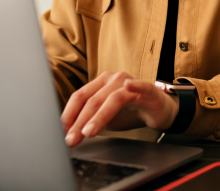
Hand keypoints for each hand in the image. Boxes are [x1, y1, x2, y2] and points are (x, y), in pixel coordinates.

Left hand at [60, 71, 179, 146]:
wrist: (159, 110)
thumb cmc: (131, 112)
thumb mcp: (106, 118)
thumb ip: (90, 121)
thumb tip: (70, 134)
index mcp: (100, 83)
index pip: (79, 97)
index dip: (68, 115)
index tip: (61, 132)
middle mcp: (113, 79)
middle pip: (92, 100)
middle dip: (79, 122)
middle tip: (71, 140)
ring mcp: (130, 82)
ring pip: (111, 98)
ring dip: (98, 117)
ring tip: (88, 132)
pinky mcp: (148, 90)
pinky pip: (141, 86)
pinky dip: (135, 85)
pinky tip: (129, 86)